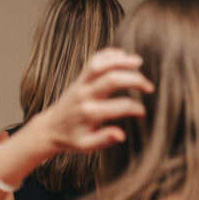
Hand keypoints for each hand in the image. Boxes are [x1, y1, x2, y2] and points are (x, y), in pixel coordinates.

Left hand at [35, 48, 152, 152]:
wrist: (49, 128)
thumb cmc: (70, 138)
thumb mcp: (85, 146)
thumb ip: (103, 139)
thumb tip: (121, 135)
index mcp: (89, 113)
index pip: (120, 106)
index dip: (136, 108)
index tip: (142, 113)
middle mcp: (84, 95)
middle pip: (112, 79)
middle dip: (135, 80)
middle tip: (149, 87)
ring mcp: (81, 84)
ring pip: (100, 64)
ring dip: (121, 60)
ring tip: (139, 62)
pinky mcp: (79, 78)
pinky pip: (92, 60)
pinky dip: (107, 54)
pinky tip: (122, 54)